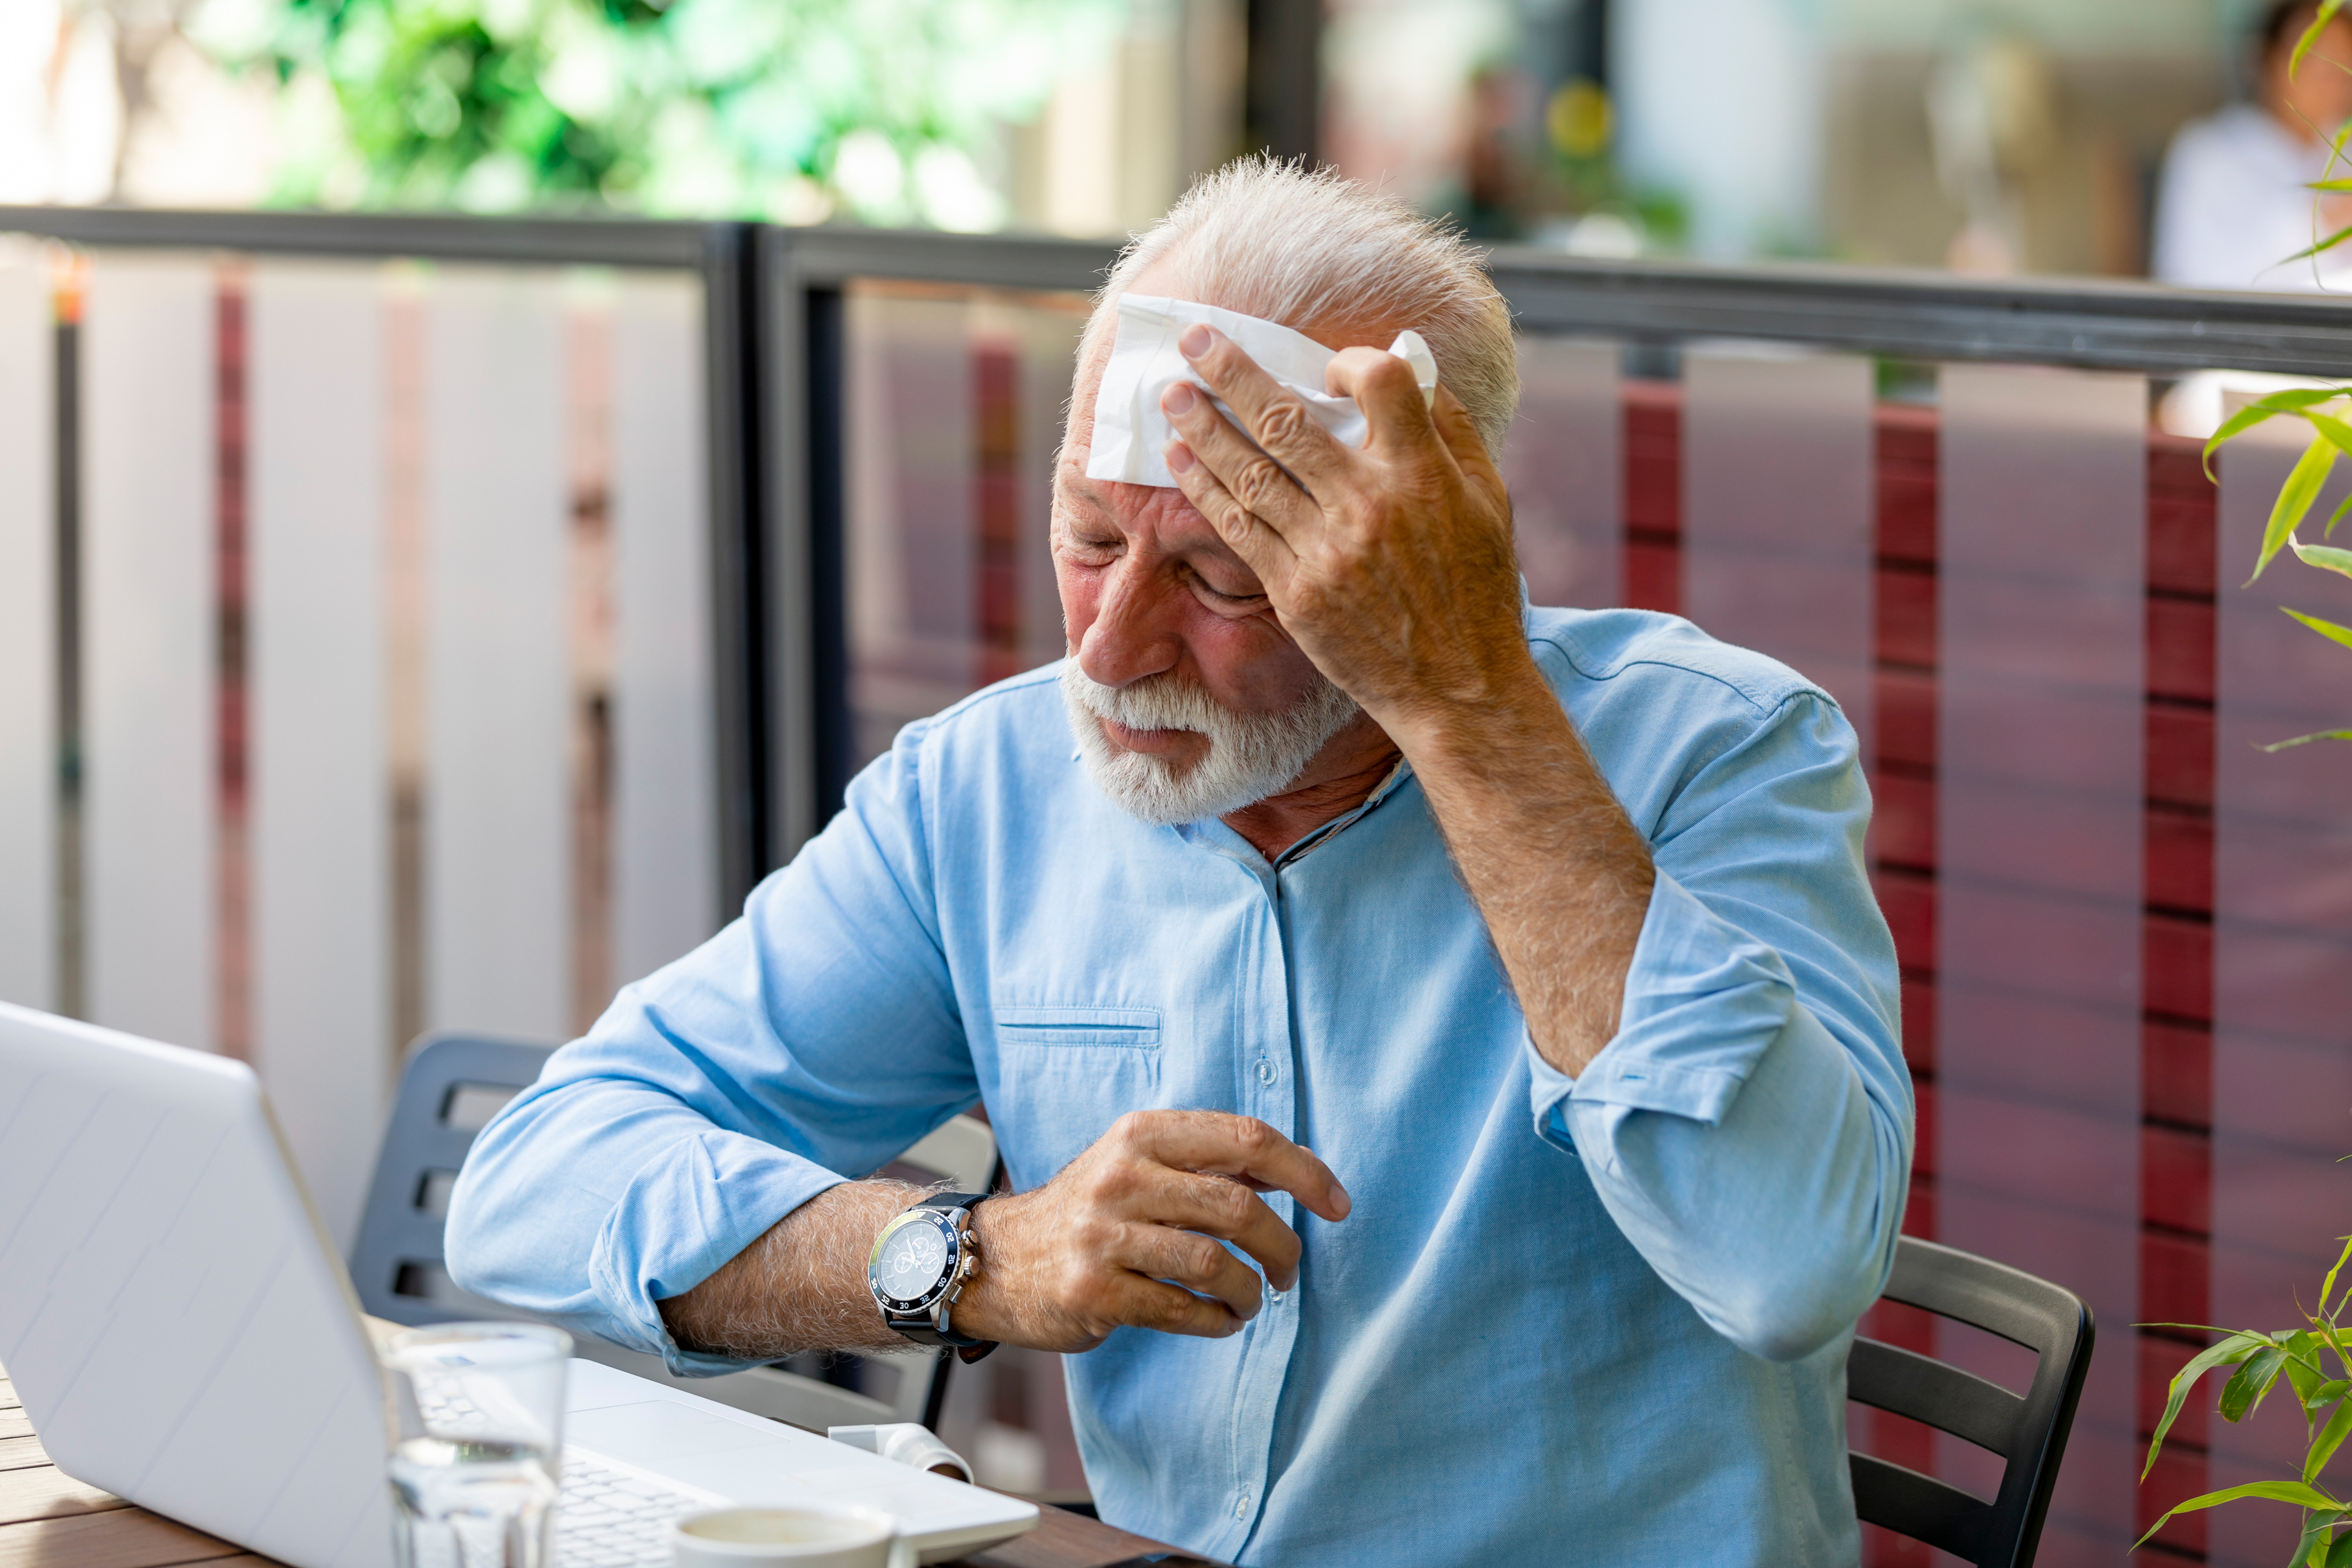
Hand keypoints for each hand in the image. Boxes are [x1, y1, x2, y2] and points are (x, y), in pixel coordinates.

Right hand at [952, 1109, 1349, 1352]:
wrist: (997, 1259)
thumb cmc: (1089, 1210)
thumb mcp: (1139, 1163)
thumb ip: (1210, 1165)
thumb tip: (1299, 1172)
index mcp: (1141, 1134)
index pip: (1245, 1139)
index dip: (1305, 1172)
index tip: (1336, 1205)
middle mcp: (1121, 1176)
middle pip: (1238, 1208)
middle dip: (1283, 1247)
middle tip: (1288, 1271)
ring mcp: (1103, 1236)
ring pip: (1215, 1263)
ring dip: (1251, 1291)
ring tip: (1252, 1301)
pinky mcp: (1093, 1292)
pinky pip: (1182, 1311)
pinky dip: (1217, 1322)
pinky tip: (1222, 1321)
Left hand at [1159, 325, 1532, 733]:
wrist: (1458, 689)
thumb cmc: (1478, 591)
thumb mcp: (1490, 503)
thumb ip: (1453, 434)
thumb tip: (1415, 374)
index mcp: (1423, 474)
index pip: (1381, 384)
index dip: (1348, 360)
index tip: (1324, 364)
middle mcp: (1370, 505)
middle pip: (1287, 419)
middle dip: (1232, 372)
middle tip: (1194, 337)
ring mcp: (1328, 550)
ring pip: (1251, 471)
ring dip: (1204, 426)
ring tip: (1171, 394)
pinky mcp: (1298, 593)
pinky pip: (1241, 529)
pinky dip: (1207, 489)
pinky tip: (1180, 459)